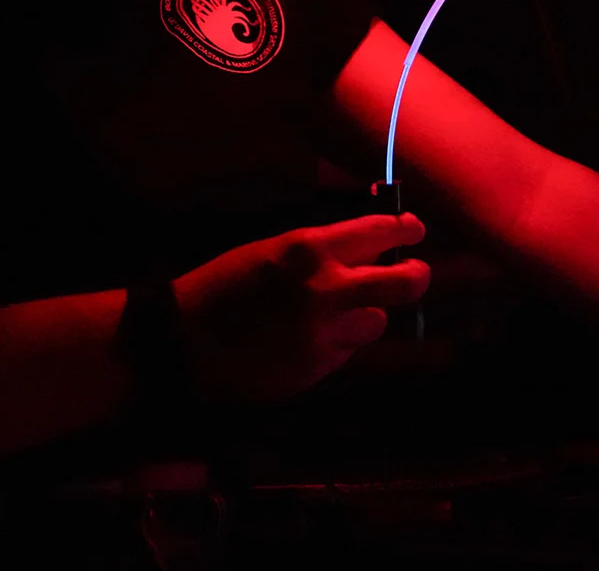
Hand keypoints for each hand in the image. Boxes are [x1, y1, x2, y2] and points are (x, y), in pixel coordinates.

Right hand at [168, 212, 429, 401]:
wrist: (181, 343)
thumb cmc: (220, 286)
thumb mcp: (270, 251)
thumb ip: (321, 251)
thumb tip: (366, 250)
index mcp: (310, 249)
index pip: (381, 232)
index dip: (406, 230)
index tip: (413, 231)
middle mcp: (327, 290)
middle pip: (405, 283)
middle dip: (416, 275)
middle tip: (415, 273)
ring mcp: (325, 334)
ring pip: (378, 322)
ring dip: (368, 315)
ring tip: (343, 312)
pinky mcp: (317, 369)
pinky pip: (347, 351)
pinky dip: (339, 343)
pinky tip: (310, 338)